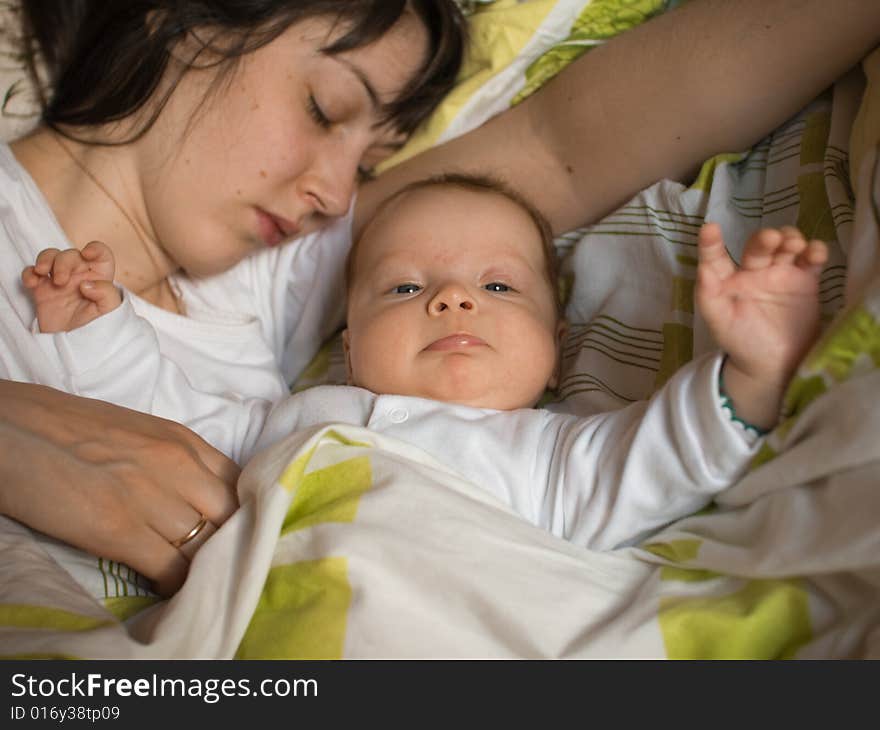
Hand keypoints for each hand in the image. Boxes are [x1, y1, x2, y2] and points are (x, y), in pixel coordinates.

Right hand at [0, 381, 239, 596]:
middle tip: (216, 561)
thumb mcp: (138, 433)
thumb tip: (199, 496)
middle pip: (232, 516)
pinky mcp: (118, 529)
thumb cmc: (65, 428)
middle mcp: (176, 464)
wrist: (6, 427)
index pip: (241, 483)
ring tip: (192, 578)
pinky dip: (174, 584)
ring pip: (207, 545)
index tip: (234, 533)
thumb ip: (174, 460)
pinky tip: (165, 586)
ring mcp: (150, 496)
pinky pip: (172, 568)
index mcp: (182, 439)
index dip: (242, 513)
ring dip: (203, 566)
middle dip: (229, 542)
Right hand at [21, 241, 121, 332]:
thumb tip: (86, 284)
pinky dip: (29, 273)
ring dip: (45, 260)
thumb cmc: (97, 329)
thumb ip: (106, 294)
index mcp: (99, 278)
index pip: (101, 254)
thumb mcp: (110, 312)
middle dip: (64, 262)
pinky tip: (32, 284)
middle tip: (61, 281)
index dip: (96, 249)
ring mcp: (60, 281)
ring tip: (43, 273)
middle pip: (71, 254)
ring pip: (51, 256)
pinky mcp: (42, 289)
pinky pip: (32, 272)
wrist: (74, 348)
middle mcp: (80, 276)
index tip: (88, 254)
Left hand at [696, 223, 826, 427]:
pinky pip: (811, 260)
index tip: (710, 228)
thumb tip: (703, 267)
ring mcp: (781, 273)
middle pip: (759, 245)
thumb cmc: (740, 341)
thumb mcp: (718, 320)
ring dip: (791, 239)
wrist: (774, 364)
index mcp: (727, 279)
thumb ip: (708, 294)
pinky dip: (815, 251)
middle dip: (766, 239)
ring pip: (786, 246)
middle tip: (773, 240)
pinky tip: (814, 253)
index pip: (716, 256)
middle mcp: (754, 270)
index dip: (712, 243)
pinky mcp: (806, 280)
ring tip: (794, 246)